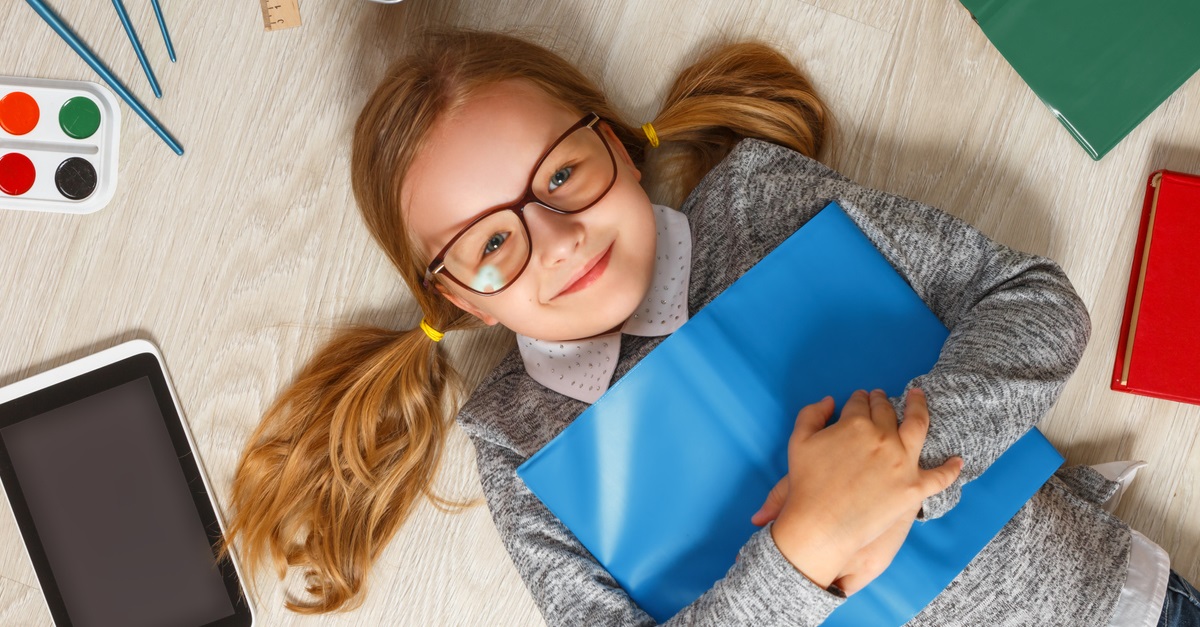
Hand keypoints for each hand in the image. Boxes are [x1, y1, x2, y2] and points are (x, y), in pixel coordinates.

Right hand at [752, 389, 960, 588]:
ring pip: (918, 427)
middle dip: (883, 401)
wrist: (821, 525)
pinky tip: (958, 460)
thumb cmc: (807, 484)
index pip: (860, 403)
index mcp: (856, 423)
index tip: (860, 398)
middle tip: (882, 398)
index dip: (859, 399)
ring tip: (918, 399)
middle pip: (887, 411)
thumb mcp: (798, 441)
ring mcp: (903, 463)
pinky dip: (951, 469)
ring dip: (920, 408)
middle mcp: (884, 437)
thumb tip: (830, 400)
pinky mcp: (914, 488)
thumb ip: (811, 414)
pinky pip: (940, 477)